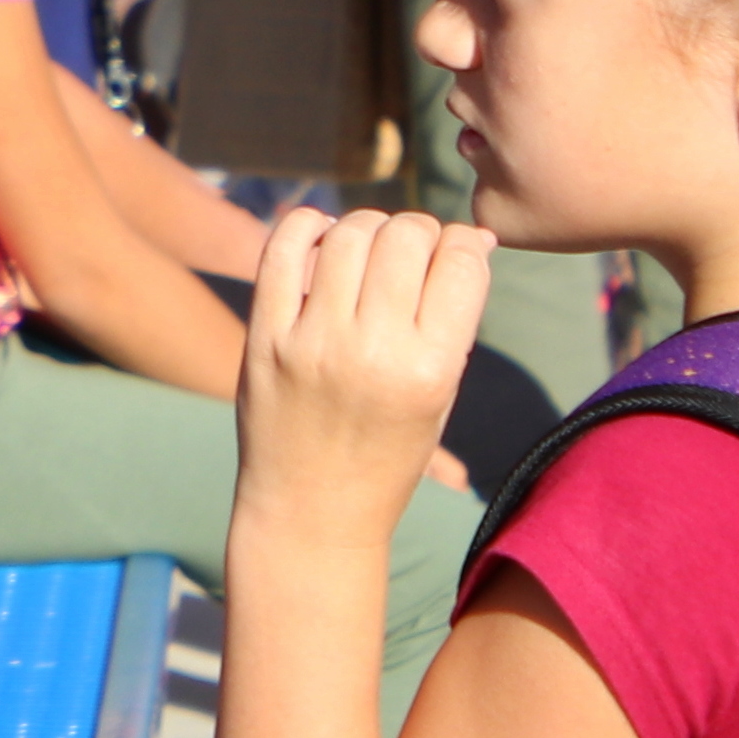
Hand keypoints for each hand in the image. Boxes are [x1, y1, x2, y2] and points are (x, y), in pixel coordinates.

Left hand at [238, 204, 497, 540]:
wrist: (310, 512)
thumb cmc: (388, 455)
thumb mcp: (441, 397)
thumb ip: (454, 320)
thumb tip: (473, 239)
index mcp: (429, 370)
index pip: (462, 262)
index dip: (467, 242)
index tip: (459, 251)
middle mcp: (372, 351)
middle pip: (405, 237)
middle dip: (419, 230)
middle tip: (414, 249)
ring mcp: (313, 343)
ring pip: (349, 233)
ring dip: (368, 226)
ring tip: (372, 247)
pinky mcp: (265, 340)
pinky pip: (281, 249)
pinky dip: (306, 225)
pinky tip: (322, 235)